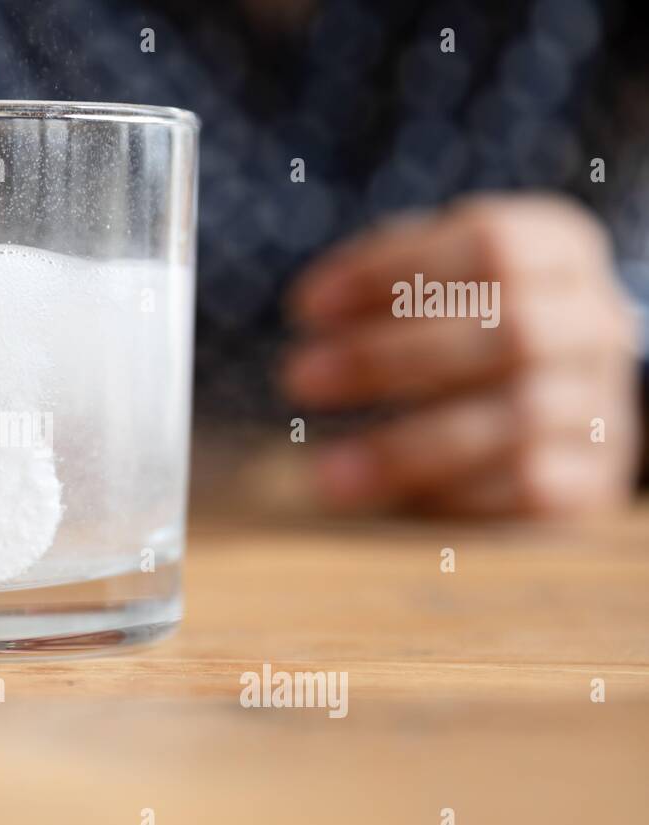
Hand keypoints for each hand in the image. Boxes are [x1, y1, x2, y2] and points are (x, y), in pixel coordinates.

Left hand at [284, 194, 640, 517]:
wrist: (575, 403)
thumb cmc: (479, 327)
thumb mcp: (448, 280)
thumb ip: (394, 278)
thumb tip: (316, 305)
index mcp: (559, 253)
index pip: (490, 245)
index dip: (391, 272)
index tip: (306, 308)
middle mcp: (594, 323)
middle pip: (506, 330)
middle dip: (387, 357)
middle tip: (298, 378)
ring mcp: (602, 403)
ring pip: (517, 420)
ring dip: (407, 449)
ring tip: (325, 475)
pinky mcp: (593, 480)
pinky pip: (531, 489)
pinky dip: (457, 494)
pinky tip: (395, 503)